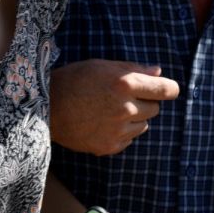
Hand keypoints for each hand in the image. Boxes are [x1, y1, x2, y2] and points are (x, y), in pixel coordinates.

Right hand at [49, 60, 179, 155]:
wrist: (45, 109)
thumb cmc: (73, 80)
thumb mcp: (101, 66)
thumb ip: (133, 69)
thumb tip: (159, 72)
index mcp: (125, 84)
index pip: (166, 90)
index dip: (168, 88)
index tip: (165, 89)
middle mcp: (125, 108)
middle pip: (155, 109)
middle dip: (145, 102)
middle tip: (123, 97)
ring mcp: (118, 130)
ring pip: (143, 126)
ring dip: (134, 118)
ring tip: (110, 110)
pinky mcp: (109, 146)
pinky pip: (128, 139)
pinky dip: (121, 132)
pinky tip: (102, 123)